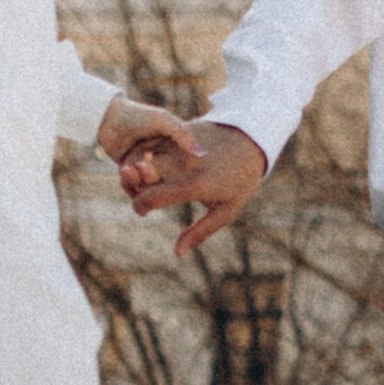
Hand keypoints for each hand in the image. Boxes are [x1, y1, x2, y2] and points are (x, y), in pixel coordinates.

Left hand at [95, 95, 204, 187]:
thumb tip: (201, 154)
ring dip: (141, 182)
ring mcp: (147, 169)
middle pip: (167, 185)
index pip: (185, 172)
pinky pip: (135, 190)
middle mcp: (163, 162)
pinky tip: (125, 169)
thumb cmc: (139, 117)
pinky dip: (130, 186)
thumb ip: (183, 135)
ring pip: (150, 189)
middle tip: (143, 165)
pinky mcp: (132, 175)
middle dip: (155, 179)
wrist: (108, 119)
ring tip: (130, 166)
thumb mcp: (165, 121)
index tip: (164, 165)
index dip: (178, 176)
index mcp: (176, 151)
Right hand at [122, 119, 268, 256]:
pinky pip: (152, 142)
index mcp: (194, 184)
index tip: (142, 211)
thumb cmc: (240, 181)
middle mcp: (183, 163)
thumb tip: (177, 254)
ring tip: (143, 179)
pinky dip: (144, 153)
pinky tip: (149, 164)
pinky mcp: (178, 130)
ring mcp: (179, 144)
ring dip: (136, 169)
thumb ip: (199, 232)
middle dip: (133, 185)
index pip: (151, 197)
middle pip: (141, 174)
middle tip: (140, 194)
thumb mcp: (226, 211)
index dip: (139, 206)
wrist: (251, 140)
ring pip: (142, 156)